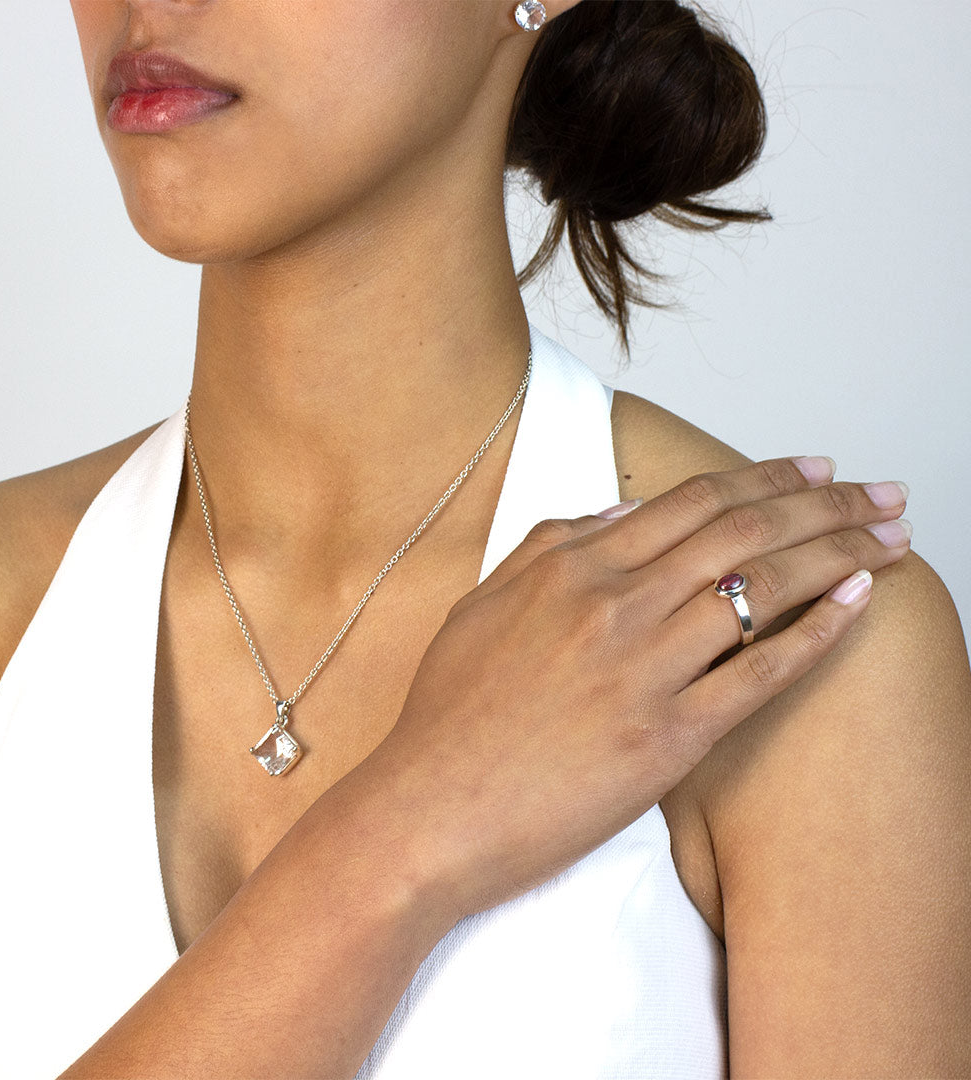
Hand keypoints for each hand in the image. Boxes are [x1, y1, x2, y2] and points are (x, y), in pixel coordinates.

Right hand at [348, 457, 910, 921]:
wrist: (429, 809)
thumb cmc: (450, 713)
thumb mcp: (484, 603)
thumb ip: (552, 545)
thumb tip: (623, 510)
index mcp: (569, 566)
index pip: (690, 501)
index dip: (765, 476)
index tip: (813, 468)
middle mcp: (613, 604)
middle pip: (743, 531)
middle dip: (825, 501)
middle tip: (880, 490)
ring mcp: (644, 670)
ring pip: (762, 588)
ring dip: (840, 551)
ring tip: (890, 535)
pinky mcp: (668, 738)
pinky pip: (760, 672)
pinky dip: (819, 630)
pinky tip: (858, 600)